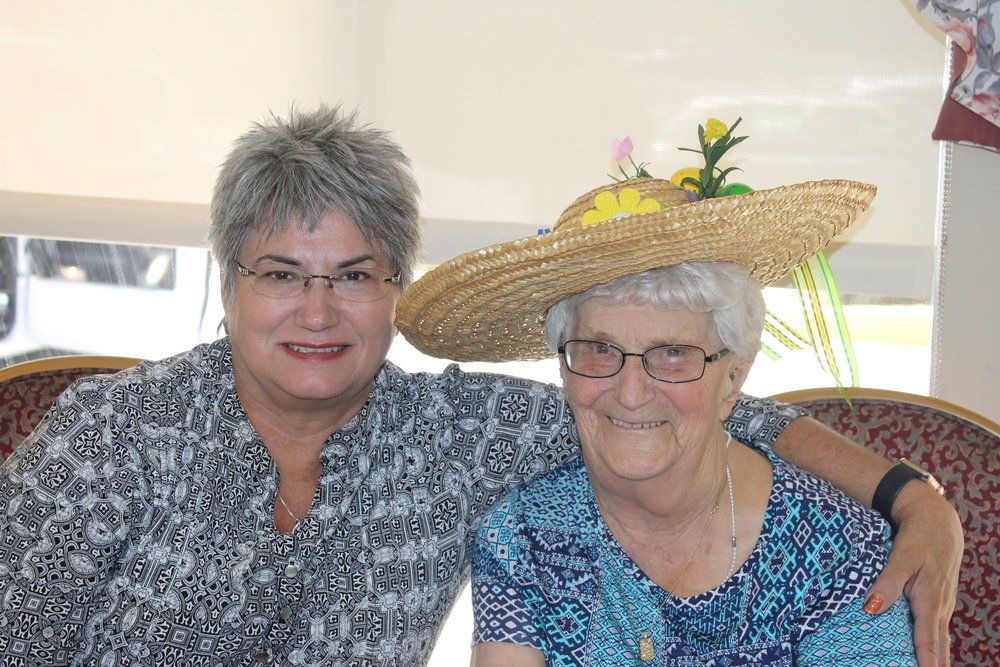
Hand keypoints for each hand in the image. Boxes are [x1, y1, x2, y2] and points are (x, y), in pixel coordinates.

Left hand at [864, 482, 962, 666]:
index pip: (929, 643)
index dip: (927, 664)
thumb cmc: (919, 538)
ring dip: (931, 658)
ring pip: (937, 640)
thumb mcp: (902, 556)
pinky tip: (918, 654)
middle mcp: (940, 608)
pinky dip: (930, 645)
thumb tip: (871, 608)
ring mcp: (941, 606)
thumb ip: (888, 582)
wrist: (937, 521)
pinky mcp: (937, 601)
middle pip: (937, 648)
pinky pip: (934, 630)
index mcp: (931, 601)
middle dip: (932, 665)